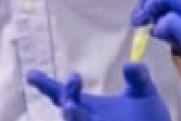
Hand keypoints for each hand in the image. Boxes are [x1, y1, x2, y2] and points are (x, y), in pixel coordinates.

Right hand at [26, 62, 170, 120]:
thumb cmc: (148, 116)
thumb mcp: (144, 90)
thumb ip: (138, 76)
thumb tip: (130, 65)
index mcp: (90, 106)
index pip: (64, 95)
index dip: (46, 85)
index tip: (31, 74)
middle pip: (68, 108)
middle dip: (68, 95)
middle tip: (74, 80)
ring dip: (72, 117)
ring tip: (71, 106)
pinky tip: (76, 113)